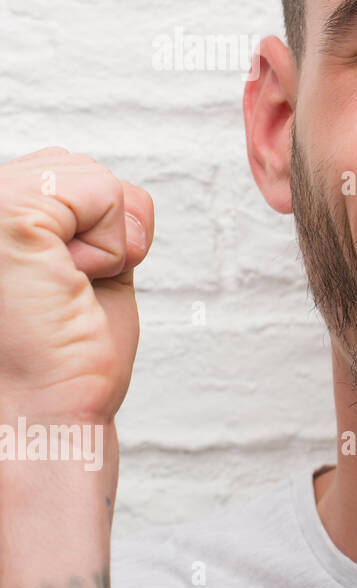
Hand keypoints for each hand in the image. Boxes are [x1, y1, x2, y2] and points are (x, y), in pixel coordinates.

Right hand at [0, 147, 154, 421]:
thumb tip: (112, 188)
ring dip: (107, 240)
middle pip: (75, 166)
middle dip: (101, 229)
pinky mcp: (6, 218)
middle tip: (64, 292)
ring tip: (63, 289)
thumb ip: (78, 222)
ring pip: (90, 174)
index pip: (56, 171)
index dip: (91, 230)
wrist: (41, 422)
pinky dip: (114, 243)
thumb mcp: (77, 271)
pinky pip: (103, 191)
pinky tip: (74, 284)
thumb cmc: (58, 364)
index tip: (59, 289)